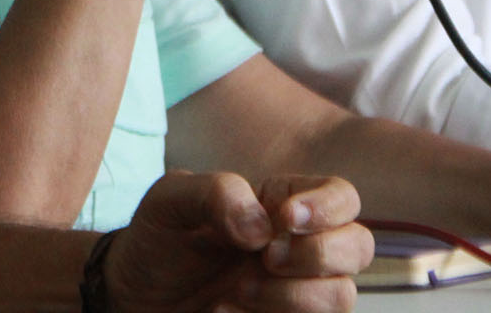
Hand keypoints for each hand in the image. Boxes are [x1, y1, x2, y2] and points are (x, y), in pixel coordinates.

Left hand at [105, 172, 370, 312]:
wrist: (131, 299)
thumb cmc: (157, 239)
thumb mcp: (171, 200)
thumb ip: (217, 192)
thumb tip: (262, 226)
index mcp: (284, 206)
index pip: (343, 198)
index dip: (327, 207)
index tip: (284, 217)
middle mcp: (301, 249)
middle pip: (359, 248)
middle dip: (318, 253)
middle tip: (266, 257)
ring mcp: (296, 295)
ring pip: (341, 297)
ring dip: (294, 296)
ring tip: (237, 292)